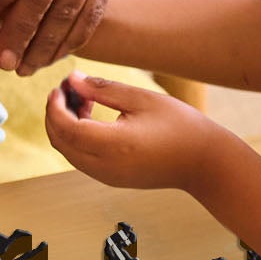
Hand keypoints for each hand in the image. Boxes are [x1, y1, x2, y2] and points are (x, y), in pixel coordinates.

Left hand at [45, 71, 225, 192]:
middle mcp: (104, 167)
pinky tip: (91, 116)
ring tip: (82, 98)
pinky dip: (77, 137)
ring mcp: (107, 177)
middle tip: (66, 88)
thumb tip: (72, 80)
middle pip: (60, 141)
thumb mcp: (142, 99)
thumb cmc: (181, 127)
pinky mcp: (112, 179)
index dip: (55, 105)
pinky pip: (81, 158)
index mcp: (112, 145)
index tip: (60, 85)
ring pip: (68, 151)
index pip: (66, 127)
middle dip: (55, 114)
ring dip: (65, 125)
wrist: (205, 163)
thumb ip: (103, 89)